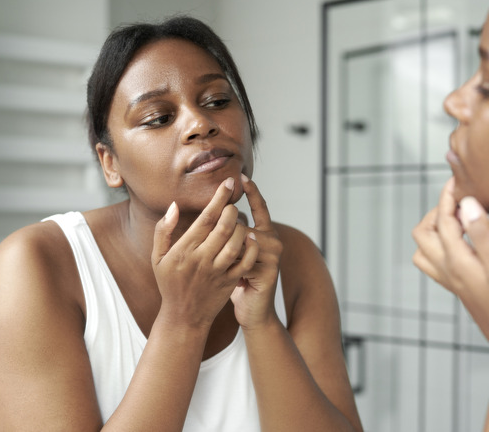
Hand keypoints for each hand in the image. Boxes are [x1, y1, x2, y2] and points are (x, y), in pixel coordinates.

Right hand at [152, 177, 258, 328]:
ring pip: (237, 241)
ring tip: (238, 220)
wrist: (183, 316)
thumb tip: (174, 206)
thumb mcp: (157, 257)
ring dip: (242, 226)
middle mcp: (202, 259)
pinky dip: (251, 247)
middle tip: (232, 203)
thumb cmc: (169, 283)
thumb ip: (163, 230)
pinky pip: (246, 260)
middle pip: (224, 226)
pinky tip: (251, 237)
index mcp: (184, 250)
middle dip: (232, 209)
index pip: (206, 217)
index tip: (228, 182)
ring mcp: (218, 271)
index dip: (219, 197)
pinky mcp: (230, 281)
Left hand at [230, 174, 282, 329]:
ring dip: (226, 251)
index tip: (242, 176)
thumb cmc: (236, 282)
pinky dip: (232, 265)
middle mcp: (272, 240)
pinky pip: (245, 258)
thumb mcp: (231, 255)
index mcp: (263, 234)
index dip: (253, 191)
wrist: (252, 312)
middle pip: (244, 223)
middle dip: (226, 230)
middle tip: (214, 249)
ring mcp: (273, 255)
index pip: (260, 207)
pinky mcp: (270, 270)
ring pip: (243, 239)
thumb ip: (229, 234)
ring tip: (221, 265)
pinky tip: (230, 275)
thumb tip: (217, 212)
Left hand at [412, 178, 488, 359]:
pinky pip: (439, 263)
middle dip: (438, 210)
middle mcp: (449, 272)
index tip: (461, 178)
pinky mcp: (463, 289)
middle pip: (423, 233)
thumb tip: (466, 203)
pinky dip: (445, 246)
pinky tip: (467, 243)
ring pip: (426, 250)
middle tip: (459, 197)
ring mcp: (454, 282)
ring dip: (437, 229)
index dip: (450, 196)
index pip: (443, 219)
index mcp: (457, 263)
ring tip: (460, 217)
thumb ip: (483, 235)